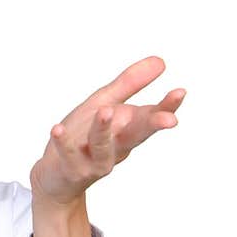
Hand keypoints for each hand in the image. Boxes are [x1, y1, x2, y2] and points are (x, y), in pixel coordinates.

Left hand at [29, 55, 185, 207]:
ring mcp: (96, 160)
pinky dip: (64, 143)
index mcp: (127, 129)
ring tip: (105, 111)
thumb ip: (130, 83)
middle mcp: (116, 146)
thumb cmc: (84, 136)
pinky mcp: (73, 169)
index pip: (150, 115)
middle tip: (169, 119)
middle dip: (152, 125)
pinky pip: (68, 154)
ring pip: (102, 146)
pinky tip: (58, 129)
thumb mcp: (105, 103)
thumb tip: (161, 61)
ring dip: (104, 129)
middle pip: (136, 134)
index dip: (166, 106)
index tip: (180, 92)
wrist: (56, 176)